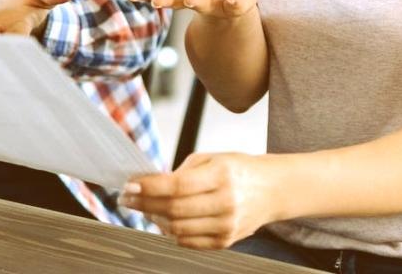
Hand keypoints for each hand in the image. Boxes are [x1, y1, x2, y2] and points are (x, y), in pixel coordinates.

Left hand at [122, 152, 281, 249]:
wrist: (272, 190)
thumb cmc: (238, 170)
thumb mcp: (212, 159)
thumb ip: (182, 172)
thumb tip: (150, 185)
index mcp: (221, 176)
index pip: (177, 185)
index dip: (149, 187)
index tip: (130, 185)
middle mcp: (225, 202)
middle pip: (173, 209)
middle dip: (144, 204)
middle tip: (128, 198)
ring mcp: (226, 225)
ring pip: (178, 229)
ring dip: (155, 219)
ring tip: (146, 208)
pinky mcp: (226, 241)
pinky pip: (188, 242)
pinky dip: (171, 232)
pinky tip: (165, 221)